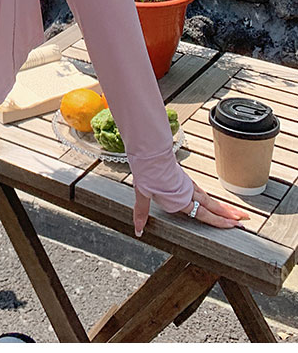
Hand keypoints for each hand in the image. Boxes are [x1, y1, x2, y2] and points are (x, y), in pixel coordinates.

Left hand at [133, 180, 251, 236]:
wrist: (149, 151)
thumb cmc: (146, 172)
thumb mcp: (142, 193)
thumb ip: (142, 213)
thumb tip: (137, 231)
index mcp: (180, 201)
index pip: (204, 214)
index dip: (219, 221)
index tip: (234, 225)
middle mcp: (188, 194)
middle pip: (213, 206)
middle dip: (229, 214)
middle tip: (245, 219)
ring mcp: (188, 186)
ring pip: (210, 198)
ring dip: (223, 207)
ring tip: (236, 213)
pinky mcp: (185, 179)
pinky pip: (202, 192)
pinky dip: (211, 199)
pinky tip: (212, 201)